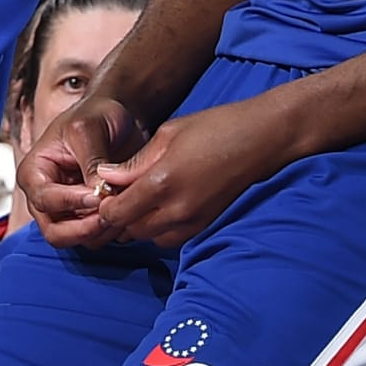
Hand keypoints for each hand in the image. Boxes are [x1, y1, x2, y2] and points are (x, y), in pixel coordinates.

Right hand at [24, 94, 147, 247]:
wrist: (118, 117)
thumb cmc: (96, 115)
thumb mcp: (88, 129)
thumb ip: (91, 162)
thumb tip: (99, 193)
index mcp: (35, 173)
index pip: (45, 200)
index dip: (71, 202)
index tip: (98, 195)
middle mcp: (46, 197)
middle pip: (55, 232)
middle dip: (83, 229)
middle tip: (110, 215)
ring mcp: (68, 210)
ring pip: (78, 239)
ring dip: (101, 232)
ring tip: (124, 210)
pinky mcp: (89, 216)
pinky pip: (97, 236)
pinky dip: (112, 231)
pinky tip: (128, 212)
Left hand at [92, 104, 277, 250]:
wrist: (260, 140)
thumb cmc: (214, 128)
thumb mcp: (167, 135)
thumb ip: (134, 162)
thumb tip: (105, 177)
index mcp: (162, 182)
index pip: (116, 213)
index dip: (104, 206)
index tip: (104, 191)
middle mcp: (176, 209)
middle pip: (129, 229)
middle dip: (119, 216)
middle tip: (118, 195)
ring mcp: (192, 220)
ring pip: (148, 237)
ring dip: (138, 223)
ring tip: (139, 200)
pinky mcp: (204, 225)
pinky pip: (168, 238)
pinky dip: (158, 228)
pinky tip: (160, 207)